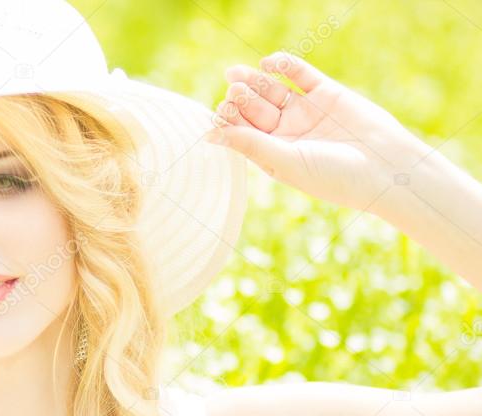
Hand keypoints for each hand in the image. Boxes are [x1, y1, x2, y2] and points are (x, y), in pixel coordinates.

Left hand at [204, 51, 426, 214]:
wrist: (384, 166)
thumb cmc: (333, 176)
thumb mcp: (285, 162)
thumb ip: (249, 144)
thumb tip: (209, 136)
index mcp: (273, 153)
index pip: (243, 132)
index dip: (230, 120)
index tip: (220, 111)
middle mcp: (286, 132)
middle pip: (255, 109)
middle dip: (242, 98)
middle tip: (232, 89)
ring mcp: (306, 110)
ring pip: (273, 90)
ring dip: (256, 80)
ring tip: (238, 73)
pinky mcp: (326, 92)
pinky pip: (300, 74)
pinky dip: (285, 66)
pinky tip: (270, 62)